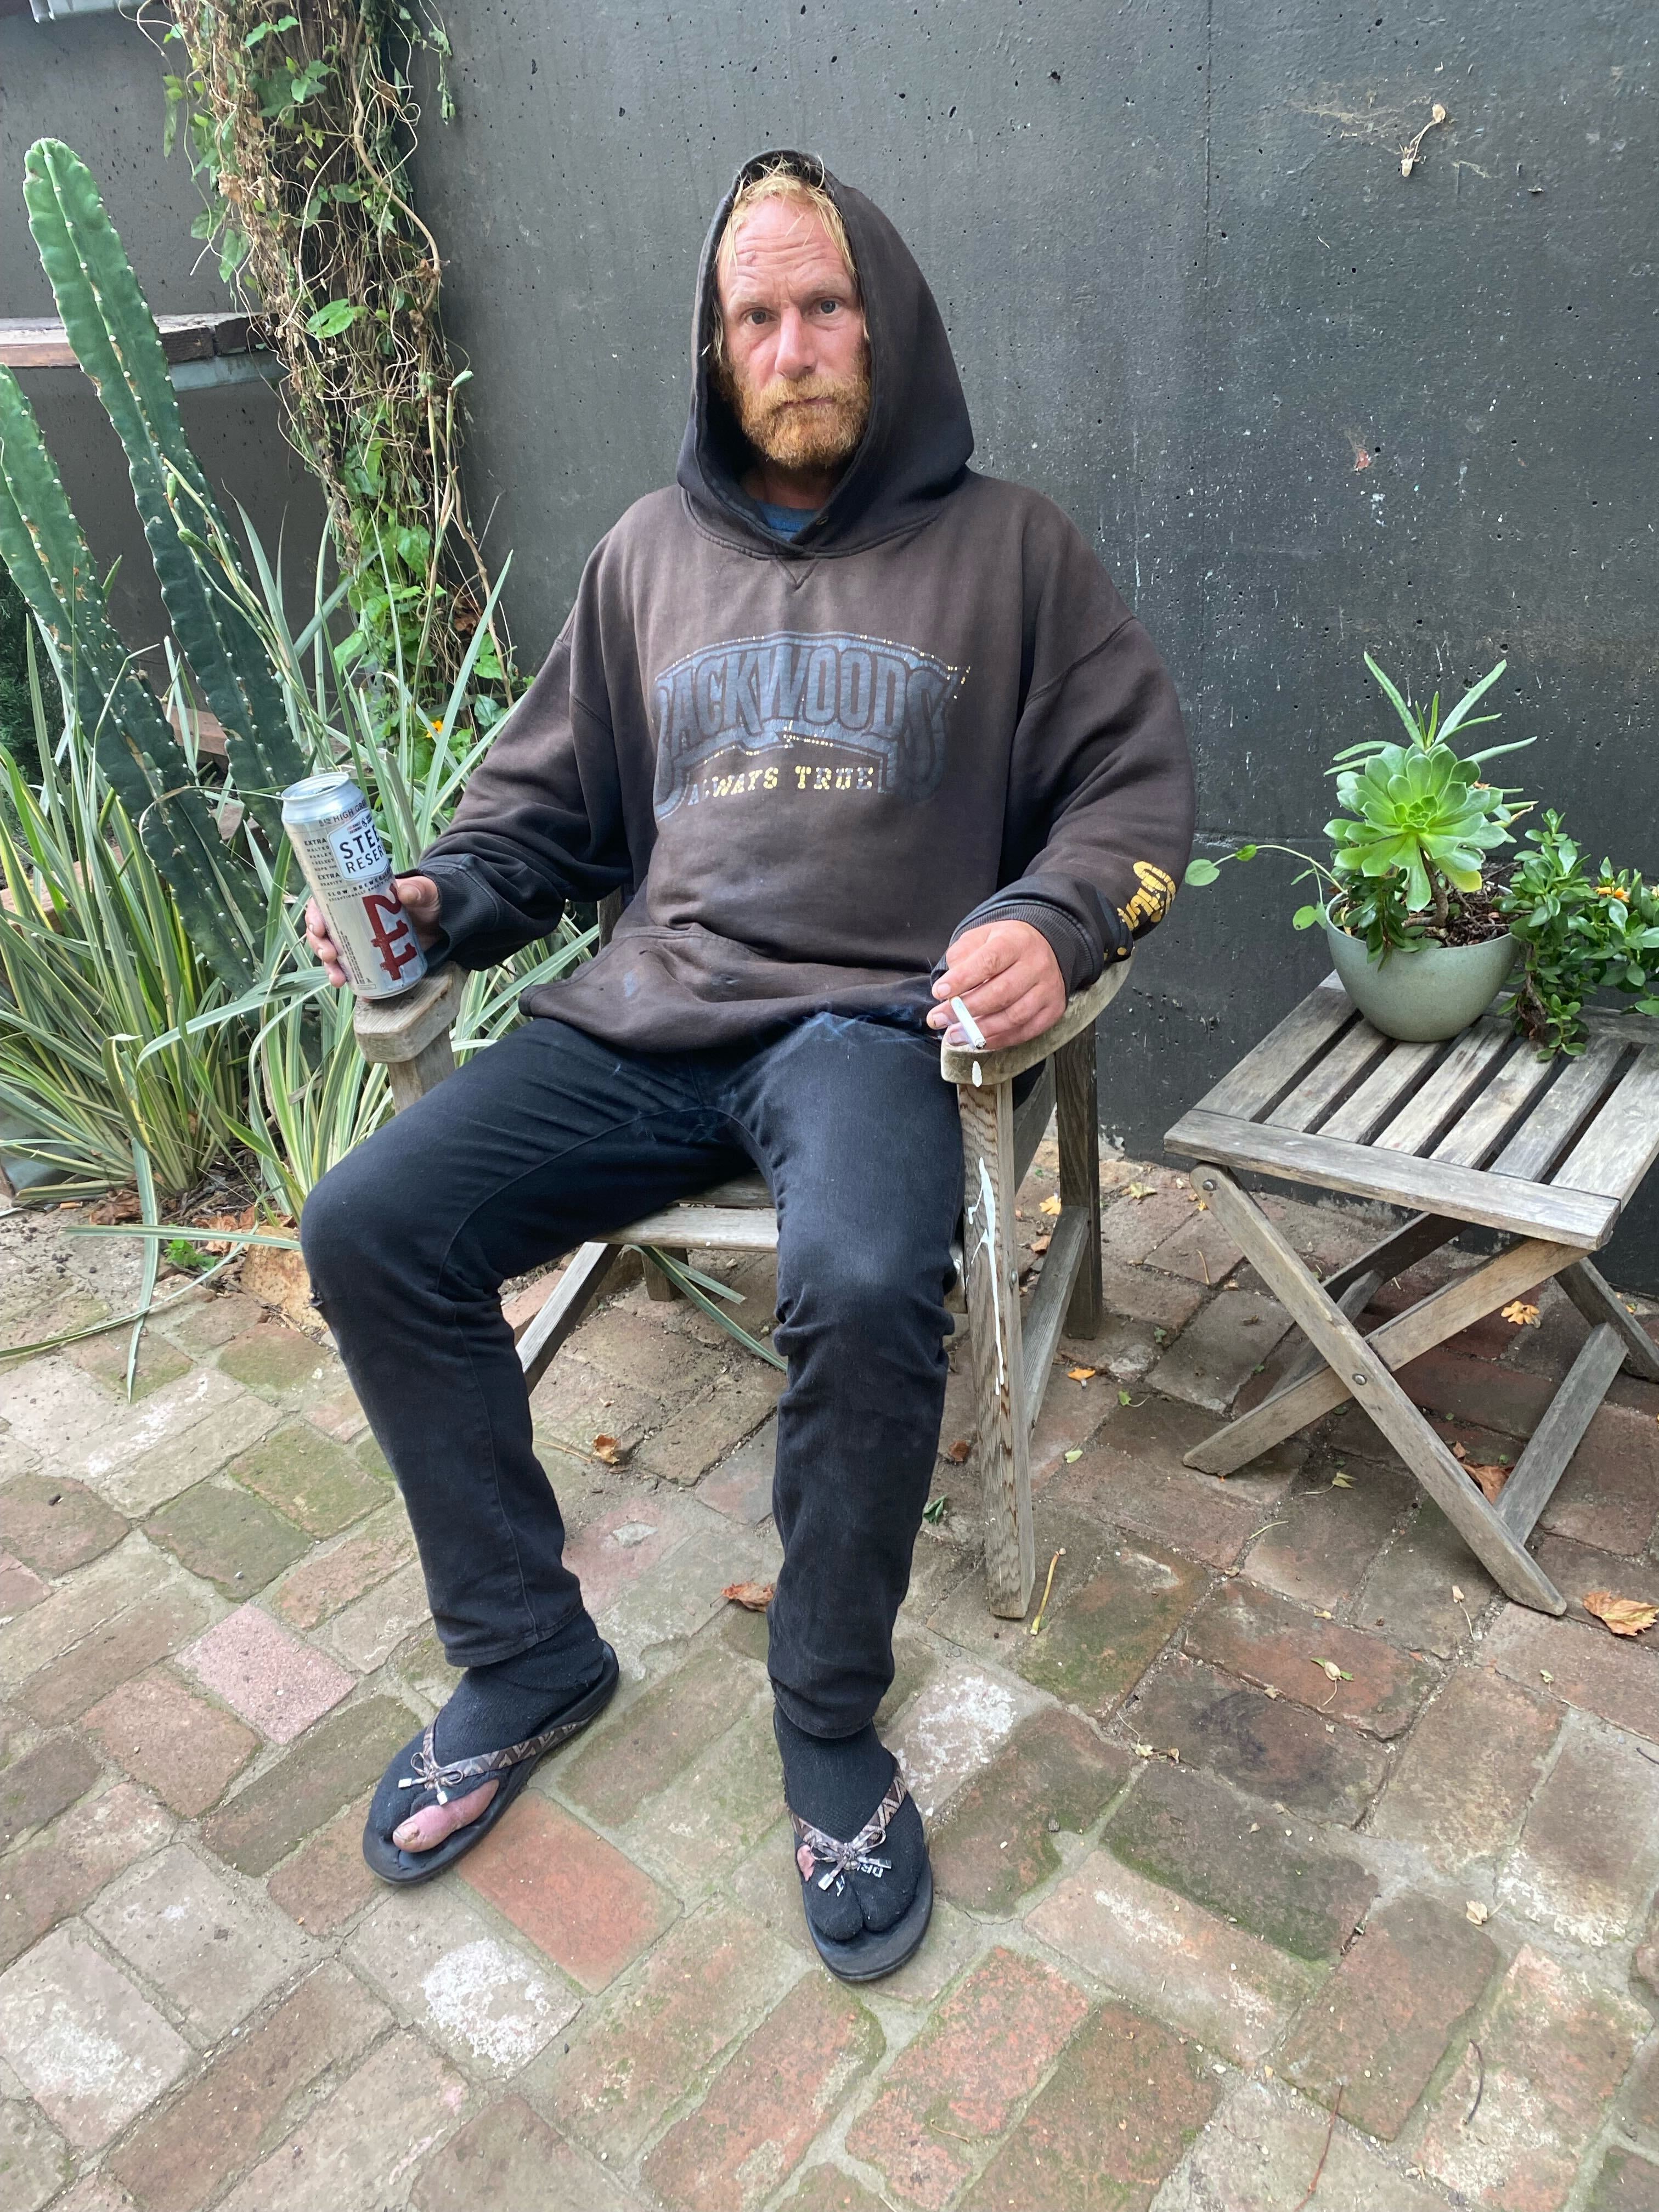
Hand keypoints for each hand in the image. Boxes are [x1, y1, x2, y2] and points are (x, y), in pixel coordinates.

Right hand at [306, 873, 440, 987]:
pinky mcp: (372, 958)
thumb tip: (405, 893)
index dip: (314, 917)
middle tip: (330, 955)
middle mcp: (351, 920)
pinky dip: (357, 983)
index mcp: (354, 897)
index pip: (324, 904)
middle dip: (320, 946)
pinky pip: (357, 971)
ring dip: (331, 968)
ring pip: (335, 955)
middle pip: (324, 933)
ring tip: (338, 979)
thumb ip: (418, 889)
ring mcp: (360, 940)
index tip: (318, 928)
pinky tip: (361, 992)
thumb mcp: (424, 890)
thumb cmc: (427, 900)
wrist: (441, 921)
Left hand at [927, 918, 1065, 1050]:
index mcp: (1016, 942)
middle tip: (940, 1019)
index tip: (939, 992)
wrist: (1042, 947)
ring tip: (955, 1035)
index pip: (989, 961)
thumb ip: (962, 957)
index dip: (963, 979)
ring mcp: (1048, 989)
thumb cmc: (1005, 945)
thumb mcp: (980, 938)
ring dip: (980, 1030)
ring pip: (1013, 1016)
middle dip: (966, 1010)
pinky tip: (979, 1040)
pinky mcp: (1052, 1010)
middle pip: (1001, 993)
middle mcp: (1036, 965)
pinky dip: (999, 1040)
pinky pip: (1025, 1031)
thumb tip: (949, 989)